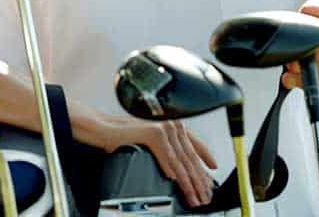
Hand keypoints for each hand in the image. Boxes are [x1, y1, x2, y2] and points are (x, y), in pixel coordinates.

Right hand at [102, 117, 216, 207]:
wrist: (105, 129)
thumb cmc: (126, 137)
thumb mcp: (152, 141)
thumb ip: (168, 149)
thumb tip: (181, 169)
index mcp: (171, 124)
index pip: (194, 143)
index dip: (206, 157)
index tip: (213, 170)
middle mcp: (170, 123)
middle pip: (189, 156)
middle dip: (198, 180)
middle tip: (203, 196)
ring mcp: (162, 126)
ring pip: (179, 160)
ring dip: (187, 182)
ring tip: (193, 196)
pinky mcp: (152, 132)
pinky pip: (165, 156)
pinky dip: (171, 169)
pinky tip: (174, 179)